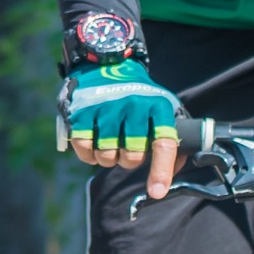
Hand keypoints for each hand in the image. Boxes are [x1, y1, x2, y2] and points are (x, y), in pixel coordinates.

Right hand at [61, 60, 181, 199]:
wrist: (108, 62)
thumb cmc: (140, 96)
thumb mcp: (161, 109)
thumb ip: (171, 140)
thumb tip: (170, 174)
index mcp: (157, 106)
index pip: (163, 143)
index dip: (161, 170)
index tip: (157, 191)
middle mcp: (133, 105)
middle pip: (133, 156)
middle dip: (130, 161)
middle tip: (127, 150)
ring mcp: (106, 107)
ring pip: (108, 156)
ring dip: (108, 159)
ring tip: (110, 146)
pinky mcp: (82, 110)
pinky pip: (84, 148)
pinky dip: (88, 156)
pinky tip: (93, 147)